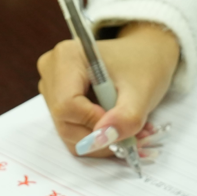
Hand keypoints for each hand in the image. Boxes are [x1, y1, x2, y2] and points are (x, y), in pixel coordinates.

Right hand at [38, 22, 180, 156]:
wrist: (144, 56)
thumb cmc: (142, 64)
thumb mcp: (142, 90)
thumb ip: (127, 117)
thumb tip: (103, 138)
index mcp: (67, 57)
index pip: (67, 104)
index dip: (94, 121)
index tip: (119, 121)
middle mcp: (52, 71)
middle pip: (65, 122)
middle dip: (98, 135)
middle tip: (129, 132)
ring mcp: (52, 88)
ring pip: (68, 132)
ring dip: (99, 139)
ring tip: (125, 126)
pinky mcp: (58, 102)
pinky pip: (71, 132)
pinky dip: (94, 137)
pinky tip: (113, 125)